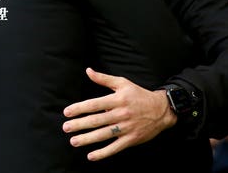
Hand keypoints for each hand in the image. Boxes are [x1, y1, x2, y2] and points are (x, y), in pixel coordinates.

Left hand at [62, 68, 176, 160]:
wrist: (161, 110)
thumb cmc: (139, 95)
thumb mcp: (123, 83)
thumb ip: (104, 78)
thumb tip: (88, 70)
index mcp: (117, 99)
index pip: (94, 104)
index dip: (80, 108)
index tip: (67, 112)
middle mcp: (121, 114)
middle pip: (97, 120)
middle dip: (80, 125)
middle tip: (66, 128)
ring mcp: (126, 128)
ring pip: (104, 135)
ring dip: (87, 139)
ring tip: (74, 141)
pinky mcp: (131, 139)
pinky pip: (115, 147)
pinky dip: (103, 153)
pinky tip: (91, 156)